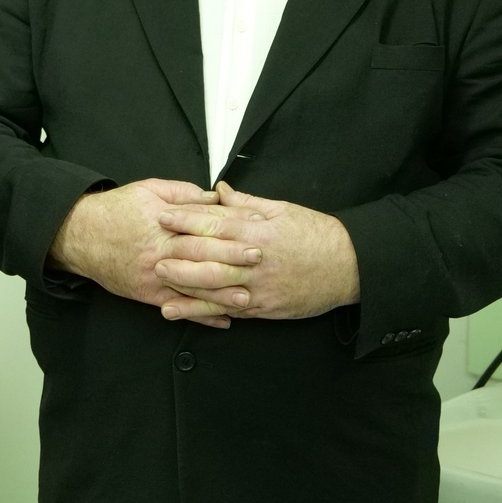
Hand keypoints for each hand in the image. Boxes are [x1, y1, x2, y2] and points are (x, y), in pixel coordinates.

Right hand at [48, 179, 239, 326]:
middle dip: (233, 259)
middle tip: (260, 261)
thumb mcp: (149, 189)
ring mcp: (154, 276)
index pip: (204, 226)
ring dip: (222, 294)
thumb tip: (214, 197)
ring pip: (193, 287)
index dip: (231, 228)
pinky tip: (221, 320)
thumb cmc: (116, 210)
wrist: (81, 234)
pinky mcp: (147, 294)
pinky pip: (178, 307)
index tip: (254, 229)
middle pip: (203, 257)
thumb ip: (183, 193)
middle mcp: (161, 252)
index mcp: (164, 224)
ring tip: (248, 298)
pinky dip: (200, 316)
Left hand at [154, 181, 360, 320]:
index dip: (187, 220)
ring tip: (159, 280)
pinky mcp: (263, 307)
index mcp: (259, 231)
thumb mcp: (282, 210)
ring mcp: (258, 286)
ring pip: (215, 286)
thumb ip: (247, 202)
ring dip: (184, 284)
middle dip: (178, 253)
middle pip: (210, 255)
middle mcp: (256, 260)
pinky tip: (182, 310)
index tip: (164, 216)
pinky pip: (227, 310)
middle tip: (152, 250)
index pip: (216, 223)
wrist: (349, 266)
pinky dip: (203, 312)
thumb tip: (219, 190)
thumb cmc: (317, 235)